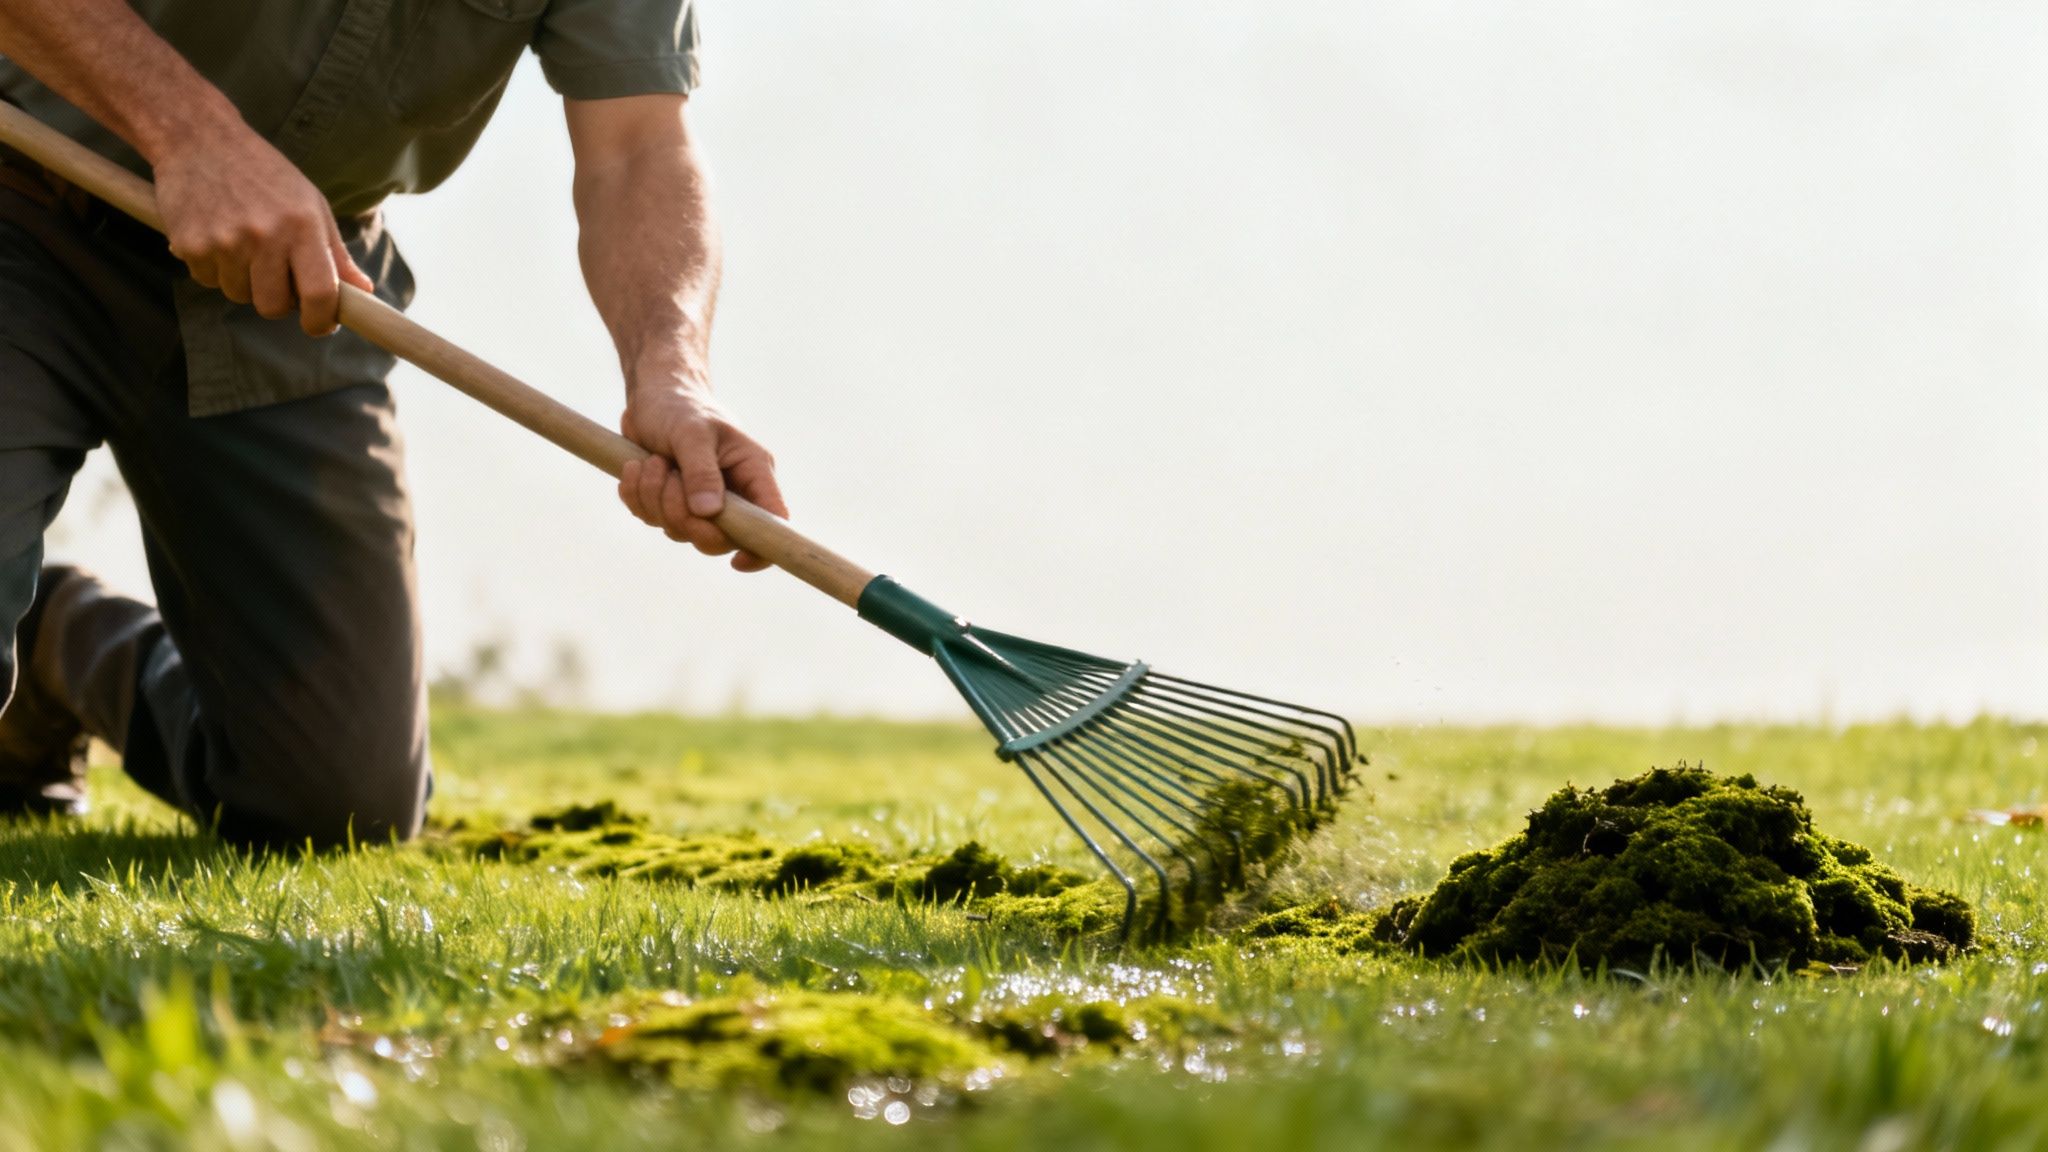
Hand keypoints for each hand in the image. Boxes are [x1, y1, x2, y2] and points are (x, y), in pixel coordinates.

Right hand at [153, 122, 373, 336]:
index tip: (320, 325)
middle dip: (277, 302)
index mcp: (302, 226)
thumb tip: (364, 292)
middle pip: (273, 307)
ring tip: (242, 242)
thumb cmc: (264, 173)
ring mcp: (224, 241)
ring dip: (243, 281)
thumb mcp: (310, 204)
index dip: (322, 320)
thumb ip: (335, 253)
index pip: (320, 293)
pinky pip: (207, 280)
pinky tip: (215, 234)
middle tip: (274, 275)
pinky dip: (214, 267)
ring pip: (238, 295)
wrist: (199, 138)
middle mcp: (264, 235)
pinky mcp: (189, 243)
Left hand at [618, 384, 788, 571]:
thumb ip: (702, 472)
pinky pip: (654, 521)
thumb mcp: (692, 432)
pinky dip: (638, 498)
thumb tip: (708, 513)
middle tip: (667, 478)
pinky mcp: (672, 502)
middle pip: (718, 538)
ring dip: (655, 500)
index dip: (760, 548)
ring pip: (681, 531)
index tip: (737, 561)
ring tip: (650, 462)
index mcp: (753, 473)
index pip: (773, 522)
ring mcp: (701, 501)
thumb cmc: (680, 406)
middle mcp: (733, 493)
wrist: (653, 394)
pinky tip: (635, 469)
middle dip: (683, 516)